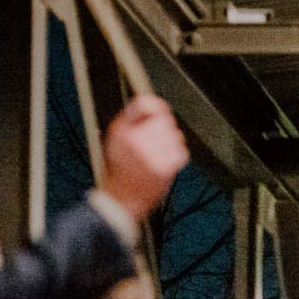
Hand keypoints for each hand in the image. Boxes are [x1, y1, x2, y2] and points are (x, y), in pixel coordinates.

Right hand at [101, 96, 188, 219]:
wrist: (124, 197)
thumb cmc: (121, 167)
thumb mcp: (116, 137)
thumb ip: (132, 118)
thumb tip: (151, 101)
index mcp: (123, 130)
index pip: (145, 105)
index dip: (156, 105)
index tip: (159, 108)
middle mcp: (136, 140)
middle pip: (164, 120)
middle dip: (164, 128)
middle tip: (156, 141)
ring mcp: (151, 154)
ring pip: (175, 135)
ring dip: (171, 142)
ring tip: (158, 153)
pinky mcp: (165, 168)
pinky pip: (181, 151)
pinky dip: (177, 155)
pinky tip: (165, 161)